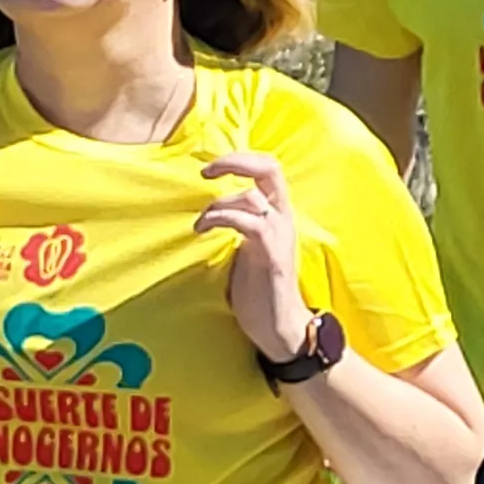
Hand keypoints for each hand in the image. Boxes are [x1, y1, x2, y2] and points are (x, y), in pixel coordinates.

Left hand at [195, 154, 313, 364]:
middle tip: (206, 171)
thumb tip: (206, 206)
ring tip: (201, 224)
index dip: (240, 159)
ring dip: (218, 204)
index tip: (210, 167)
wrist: (279, 325)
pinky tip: (202, 230)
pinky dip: (220, 218)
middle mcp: (283, 218)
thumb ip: (239, 223)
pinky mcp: (271, 254)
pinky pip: (248, 222)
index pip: (269, 169)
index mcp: (278, 214)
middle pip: (270, 169)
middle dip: (235, 162)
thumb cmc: (257, 289)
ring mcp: (279, 235)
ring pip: (252, 197)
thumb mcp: (247, 247)